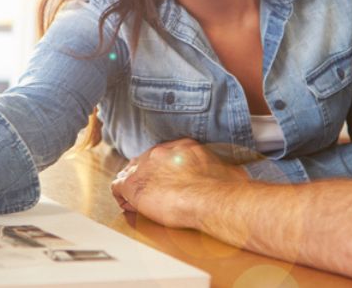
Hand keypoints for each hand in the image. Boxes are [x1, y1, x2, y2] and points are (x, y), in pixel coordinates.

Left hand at [110, 138, 247, 229]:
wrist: (212, 199)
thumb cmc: (224, 190)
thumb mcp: (228, 171)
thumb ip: (220, 169)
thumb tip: (233, 174)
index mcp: (183, 146)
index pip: (163, 154)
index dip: (161, 170)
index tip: (166, 181)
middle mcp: (162, 151)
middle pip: (144, 161)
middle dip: (147, 177)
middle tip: (153, 194)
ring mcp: (145, 166)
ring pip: (129, 173)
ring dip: (134, 187)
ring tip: (139, 203)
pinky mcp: (133, 184)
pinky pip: (118, 187)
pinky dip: (123, 198)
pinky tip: (129, 206)